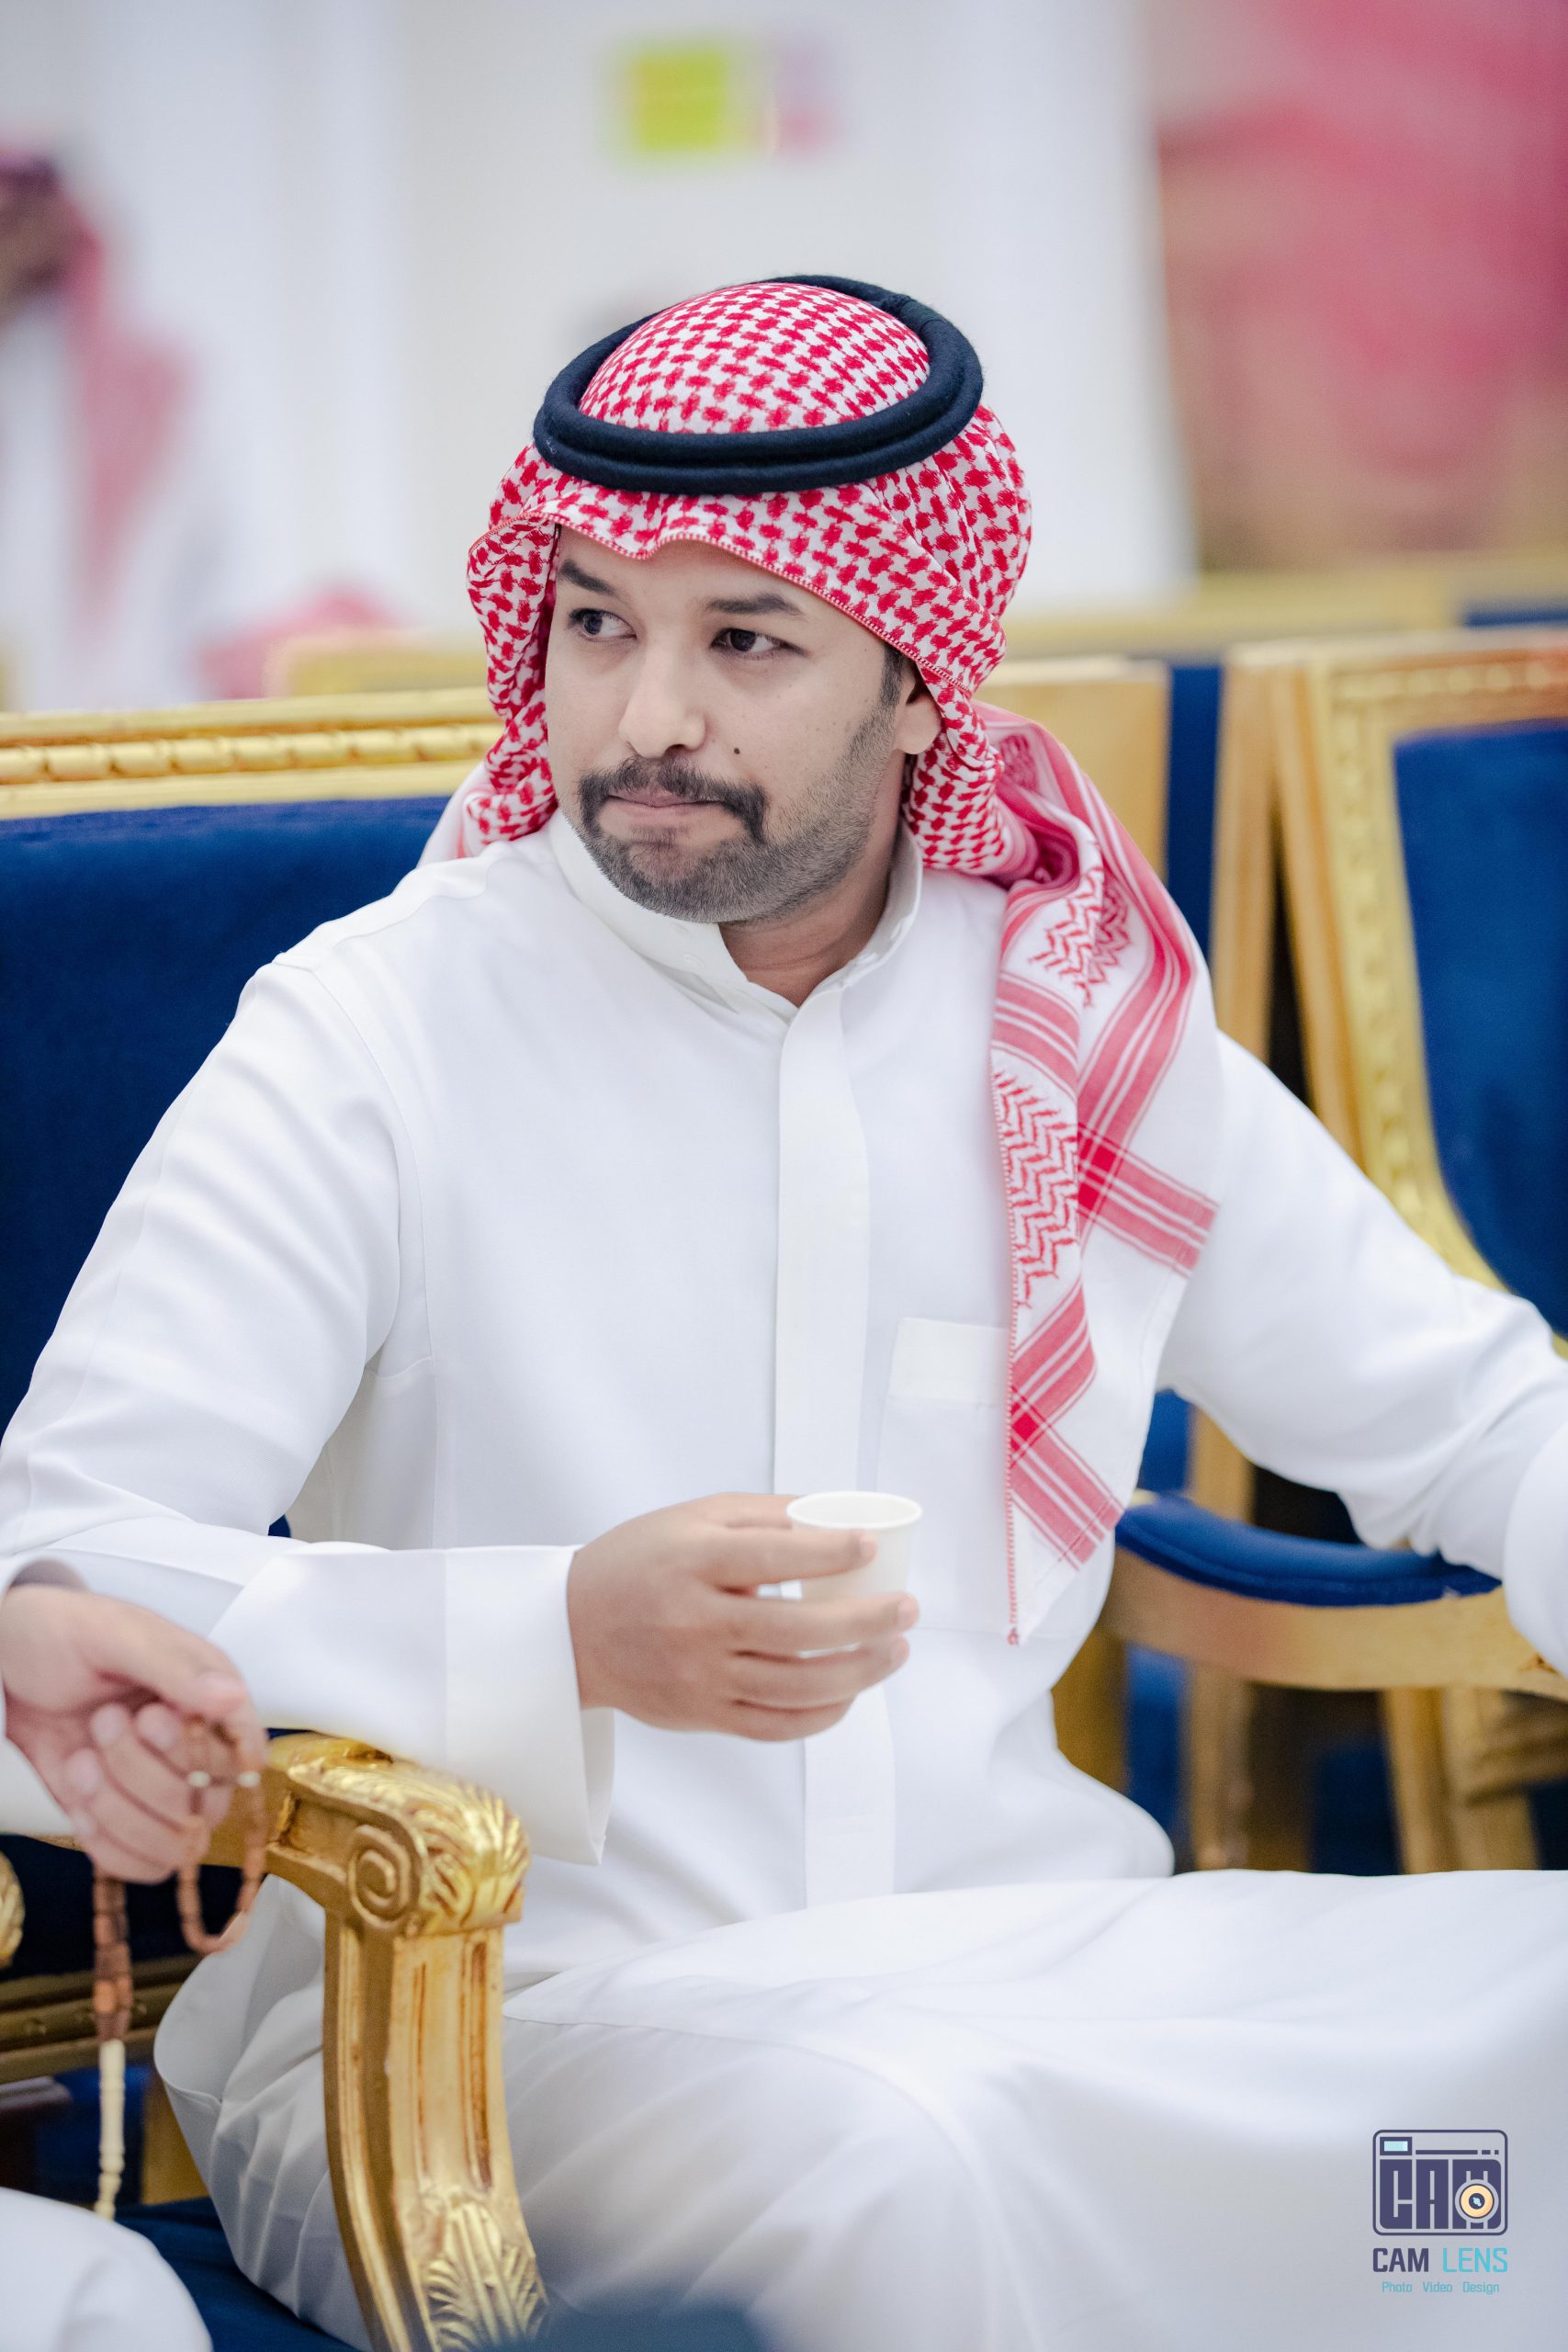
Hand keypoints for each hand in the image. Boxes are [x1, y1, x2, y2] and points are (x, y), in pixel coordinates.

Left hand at [0, 1583, 265, 1880]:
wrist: (6, 1661)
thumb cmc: (65, 1633)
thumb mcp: (117, 1635)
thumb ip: (177, 1667)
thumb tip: (234, 1697)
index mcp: (211, 1696)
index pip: (242, 1755)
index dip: (197, 1751)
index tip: (151, 1719)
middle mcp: (197, 1747)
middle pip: (204, 1805)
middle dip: (139, 1770)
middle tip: (102, 1721)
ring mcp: (161, 1788)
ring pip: (174, 1843)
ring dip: (119, 1811)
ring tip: (82, 1762)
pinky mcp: (125, 1818)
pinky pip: (141, 1865)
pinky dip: (106, 1844)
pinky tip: (79, 1803)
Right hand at [566, 1492, 918, 1739]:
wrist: (572, 1629)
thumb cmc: (640, 1562)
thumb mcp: (693, 1518)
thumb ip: (764, 1515)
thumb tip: (836, 1515)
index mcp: (691, 1563)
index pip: (770, 1558)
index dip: (828, 1553)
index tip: (870, 1546)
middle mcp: (694, 1623)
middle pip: (794, 1631)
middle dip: (863, 1621)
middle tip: (906, 1609)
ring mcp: (698, 1676)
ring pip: (793, 1687)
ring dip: (857, 1671)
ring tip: (895, 1650)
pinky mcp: (702, 1715)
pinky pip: (774, 1726)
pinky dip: (821, 1715)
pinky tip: (852, 1692)